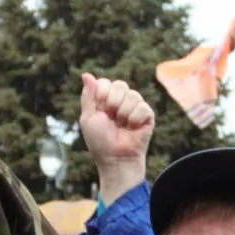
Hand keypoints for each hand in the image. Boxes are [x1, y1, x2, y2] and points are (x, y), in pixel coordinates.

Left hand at [80, 73, 153, 204]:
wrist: (116, 159)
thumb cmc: (100, 142)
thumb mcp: (88, 118)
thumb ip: (88, 96)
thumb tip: (86, 74)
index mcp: (105, 100)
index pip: (105, 82)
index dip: (102, 95)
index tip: (100, 110)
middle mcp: (121, 101)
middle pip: (120, 85)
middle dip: (112, 103)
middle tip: (111, 118)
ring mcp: (135, 108)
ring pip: (133, 95)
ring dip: (123, 113)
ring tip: (122, 126)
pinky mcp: (148, 116)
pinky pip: (143, 107)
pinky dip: (135, 119)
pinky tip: (133, 128)